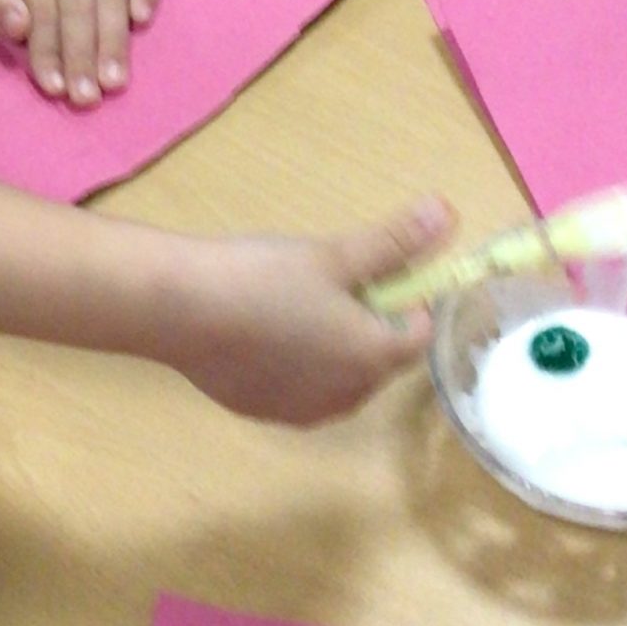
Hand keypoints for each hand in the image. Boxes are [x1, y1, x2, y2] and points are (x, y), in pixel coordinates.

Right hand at [159, 197, 453, 425]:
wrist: (178, 310)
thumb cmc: (262, 277)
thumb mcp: (333, 253)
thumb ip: (395, 240)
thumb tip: (449, 212)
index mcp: (374, 357)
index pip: (420, 332)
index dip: (406, 298)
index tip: (370, 271)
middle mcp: (348, 397)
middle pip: (380, 356)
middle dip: (367, 322)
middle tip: (325, 282)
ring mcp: (304, 412)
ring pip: (340, 375)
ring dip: (332, 346)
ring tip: (289, 304)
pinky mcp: (264, 413)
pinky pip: (300, 389)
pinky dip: (295, 364)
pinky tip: (260, 332)